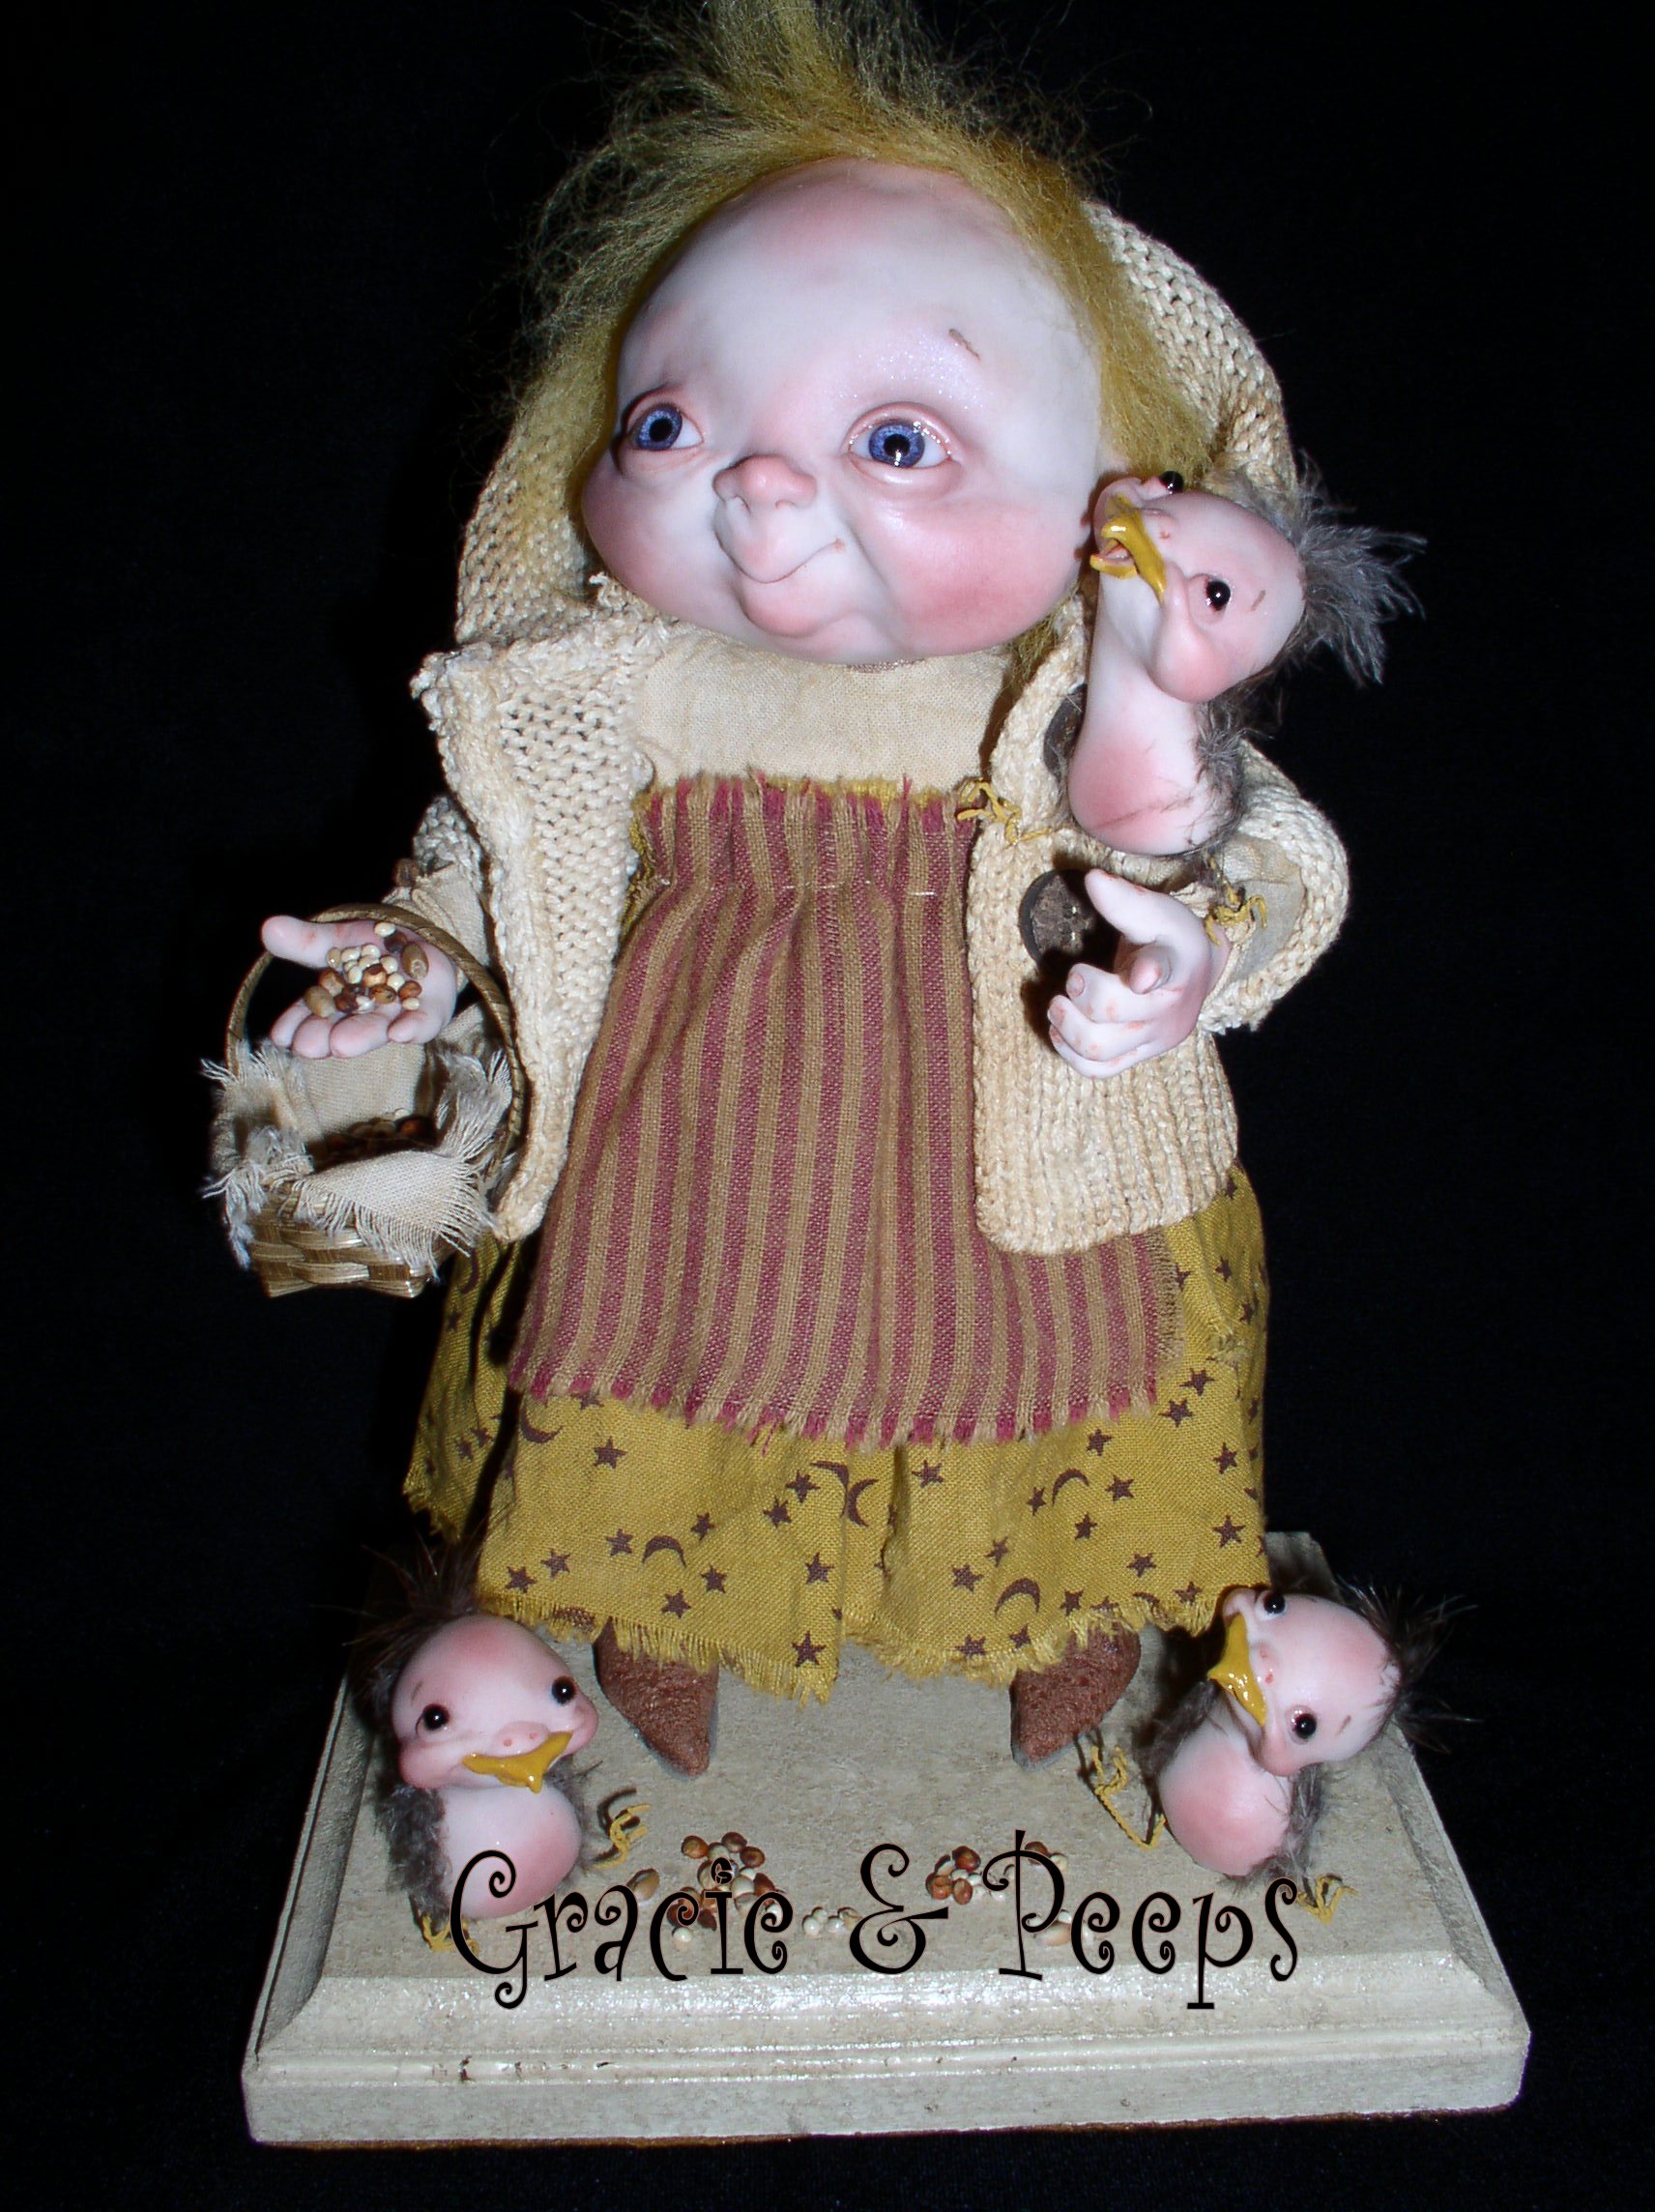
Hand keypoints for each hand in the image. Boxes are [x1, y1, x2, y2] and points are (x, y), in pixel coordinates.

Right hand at [261, 914, 457, 1059]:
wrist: (426, 938)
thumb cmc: (376, 944)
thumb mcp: (338, 938)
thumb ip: (307, 940)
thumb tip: (267, 927)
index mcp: (340, 1000)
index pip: (314, 1013)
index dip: (297, 1024)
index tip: (280, 1036)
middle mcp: (367, 1014)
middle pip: (344, 1027)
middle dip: (326, 1036)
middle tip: (308, 1047)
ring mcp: (399, 1014)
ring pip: (379, 1028)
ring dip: (361, 1037)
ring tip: (341, 1046)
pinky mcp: (432, 1011)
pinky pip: (423, 1022)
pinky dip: (413, 1028)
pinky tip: (400, 1034)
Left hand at [1046, 870, 1225, 1078]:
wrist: (1198, 973)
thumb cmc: (1170, 939)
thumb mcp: (1156, 912)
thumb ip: (1124, 900)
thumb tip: (1092, 879)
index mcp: (1175, 966)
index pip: (1163, 971)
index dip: (1150, 973)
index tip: (1141, 974)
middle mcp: (1166, 1009)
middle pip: (1114, 1012)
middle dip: (1083, 993)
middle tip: (1074, 976)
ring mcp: (1152, 1039)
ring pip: (1100, 1050)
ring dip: (1068, 1026)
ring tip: (1058, 1005)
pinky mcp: (1138, 1056)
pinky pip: (1099, 1071)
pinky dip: (1070, 1054)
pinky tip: (1060, 1030)